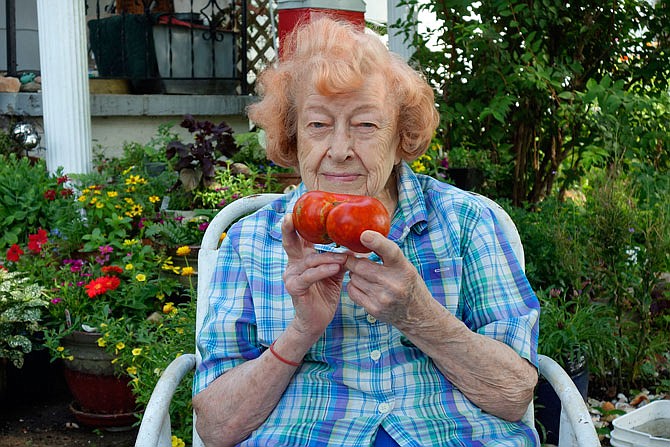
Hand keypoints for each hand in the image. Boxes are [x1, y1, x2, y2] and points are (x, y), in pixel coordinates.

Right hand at [282, 214, 347, 337]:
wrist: (316, 320)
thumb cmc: (325, 294)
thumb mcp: (334, 272)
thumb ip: (339, 258)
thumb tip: (354, 245)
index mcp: (301, 258)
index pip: (299, 237)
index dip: (297, 224)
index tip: (297, 210)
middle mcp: (293, 264)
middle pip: (289, 242)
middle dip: (288, 229)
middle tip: (290, 217)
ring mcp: (291, 276)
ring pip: (309, 260)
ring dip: (327, 258)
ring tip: (343, 258)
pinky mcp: (294, 287)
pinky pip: (310, 276)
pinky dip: (323, 271)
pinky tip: (335, 268)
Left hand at [344, 230, 433, 325]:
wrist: (417, 314)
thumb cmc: (408, 284)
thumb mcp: (404, 266)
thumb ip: (386, 253)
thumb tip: (364, 236)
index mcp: (403, 268)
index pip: (390, 251)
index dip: (376, 241)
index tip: (364, 235)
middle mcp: (394, 283)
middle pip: (360, 266)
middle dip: (353, 261)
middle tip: (353, 259)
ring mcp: (383, 298)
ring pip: (354, 278)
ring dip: (354, 274)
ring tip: (365, 275)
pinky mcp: (374, 309)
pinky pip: (352, 291)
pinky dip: (353, 286)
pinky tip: (363, 286)